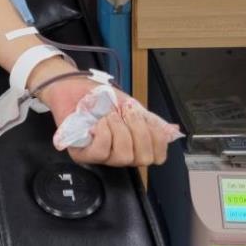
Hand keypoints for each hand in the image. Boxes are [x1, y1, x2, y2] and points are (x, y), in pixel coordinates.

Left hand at [42, 76, 177, 167]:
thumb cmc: (100, 97)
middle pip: (143, 159)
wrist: (73, 86)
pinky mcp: (82, 154)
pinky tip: (98, 122)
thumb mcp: (130, 105)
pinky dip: (105, 133)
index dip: (157, 140)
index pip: (157, 157)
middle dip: (139, 131)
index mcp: (134, 144)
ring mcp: (101, 157)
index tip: (146, 118)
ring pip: (124, 156)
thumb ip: (149, 120)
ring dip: (119, 129)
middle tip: (127, 112)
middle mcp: (119, 154)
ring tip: (109, 115)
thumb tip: (172, 131)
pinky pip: (102, 152)